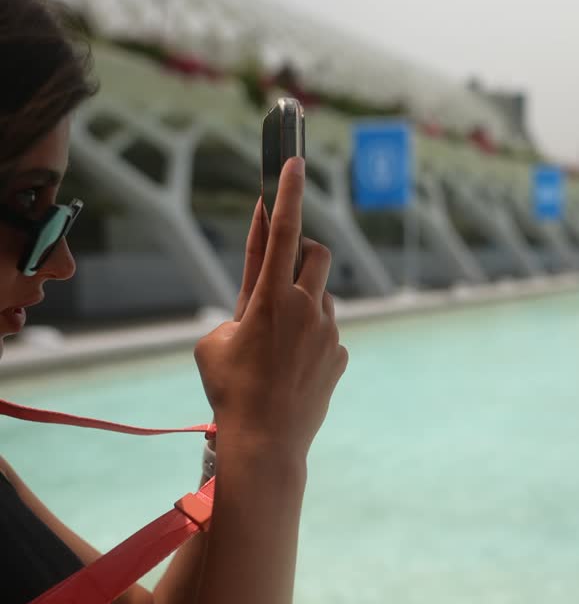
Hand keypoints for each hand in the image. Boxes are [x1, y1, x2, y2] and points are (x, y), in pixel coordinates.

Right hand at [194, 159, 347, 460]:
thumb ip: (236, 312)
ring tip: (279, 343)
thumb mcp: (213, 343)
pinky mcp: (340, 356)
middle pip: (317, 254)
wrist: (266, 442)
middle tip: (283, 272)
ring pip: (324, 296)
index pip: (284, 231)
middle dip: (303, 253)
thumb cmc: (229, 390)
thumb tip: (255, 308)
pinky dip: (312, 339)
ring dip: (305, 303)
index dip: (288, 192)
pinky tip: (292, 369)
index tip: (294, 161)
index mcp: (271, 297)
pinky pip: (328, 333)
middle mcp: (306, 308)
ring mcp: (329, 332)